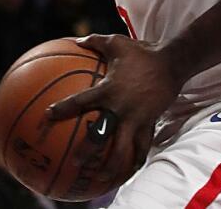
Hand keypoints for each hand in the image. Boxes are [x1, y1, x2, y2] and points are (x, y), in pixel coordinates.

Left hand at [46, 34, 179, 184]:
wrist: (172, 64)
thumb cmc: (142, 52)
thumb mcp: (117, 43)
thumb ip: (95, 42)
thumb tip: (76, 40)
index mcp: (109, 90)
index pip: (81, 101)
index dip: (64, 108)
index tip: (48, 115)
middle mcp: (121, 109)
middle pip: (102, 136)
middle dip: (88, 151)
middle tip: (75, 163)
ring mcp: (136, 120)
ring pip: (124, 150)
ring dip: (112, 167)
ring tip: (101, 179)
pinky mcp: (149, 124)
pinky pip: (142, 147)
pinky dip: (135, 160)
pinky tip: (127, 172)